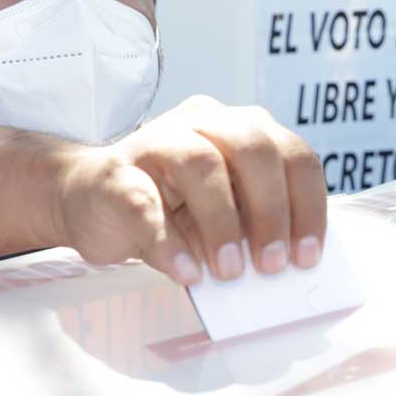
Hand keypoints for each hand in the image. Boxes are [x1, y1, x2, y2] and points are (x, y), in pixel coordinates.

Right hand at [55, 96, 326, 284]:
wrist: (87, 198)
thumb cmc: (168, 207)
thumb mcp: (221, 214)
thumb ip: (250, 229)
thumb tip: (280, 267)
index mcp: (241, 128)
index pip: (292, 155)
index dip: (308, 206)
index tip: (307, 257)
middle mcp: (203, 123)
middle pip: (253, 148)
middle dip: (271, 210)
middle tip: (273, 266)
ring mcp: (156, 141)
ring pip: (201, 164)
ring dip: (222, 223)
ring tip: (229, 272)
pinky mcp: (117, 172)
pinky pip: (147, 203)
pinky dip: (170, 242)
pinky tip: (186, 272)